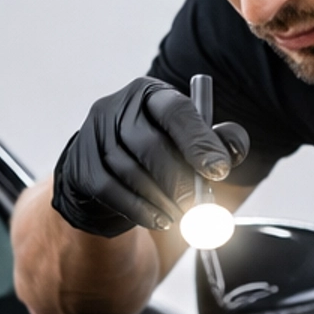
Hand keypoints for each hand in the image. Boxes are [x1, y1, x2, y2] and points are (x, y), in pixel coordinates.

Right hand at [52, 76, 251, 237]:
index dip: (198, 141)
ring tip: (182, 216)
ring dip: (160, 199)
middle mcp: (117, 106)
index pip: (175, 111)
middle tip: (198, 205)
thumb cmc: (162, 152)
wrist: (112, 173)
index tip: (219, 171)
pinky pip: (109, 190)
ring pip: (128, 169)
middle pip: (148, 144)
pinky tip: (159, 220)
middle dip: (178, 180)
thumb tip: (232, 151)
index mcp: (151, 93)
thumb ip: (218, 142)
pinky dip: (138, 210)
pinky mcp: (81, 164)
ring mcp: (93, 134)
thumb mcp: (193, 141)